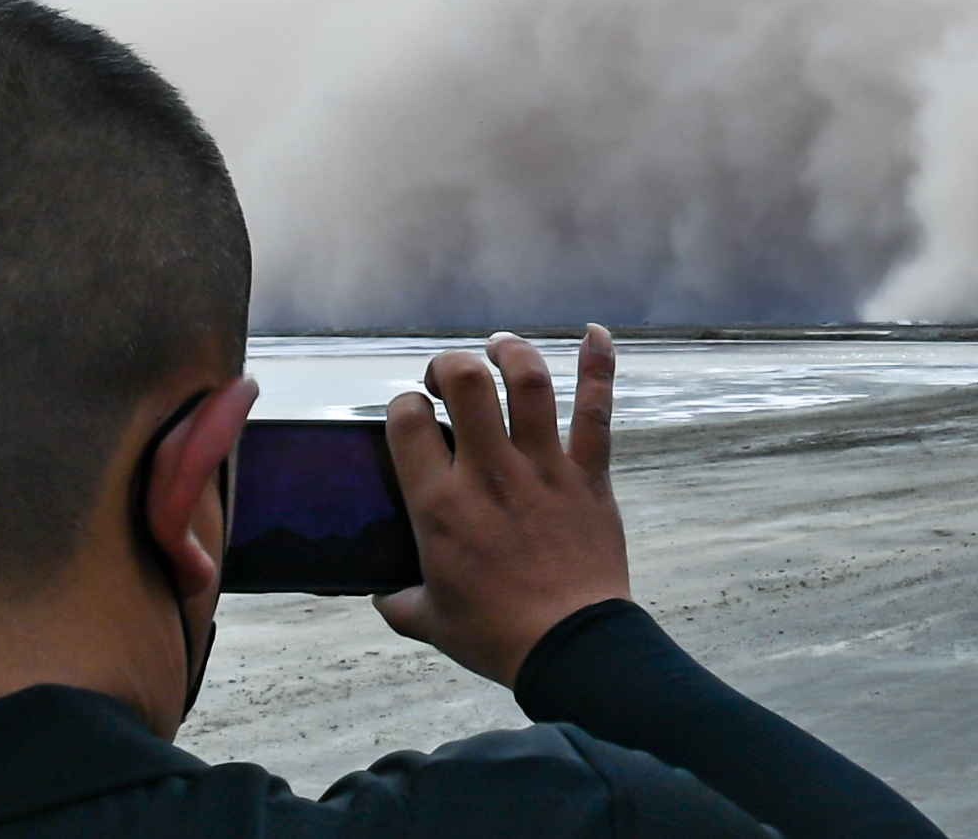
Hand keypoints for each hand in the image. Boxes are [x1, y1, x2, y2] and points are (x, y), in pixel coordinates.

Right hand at [374, 324, 627, 687]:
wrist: (570, 644)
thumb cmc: (497, 635)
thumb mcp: (427, 620)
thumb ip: (396, 599)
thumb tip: (378, 594)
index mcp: (439, 505)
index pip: (408, 422)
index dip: (404, 404)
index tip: (411, 412)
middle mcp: (489, 474)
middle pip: (466, 382)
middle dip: (450, 364)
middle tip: (450, 376)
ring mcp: (543, 469)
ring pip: (528, 383)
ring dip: (511, 352)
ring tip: (500, 346)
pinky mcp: (588, 476)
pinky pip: (596, 412)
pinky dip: (599, 367)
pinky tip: (597, 334)